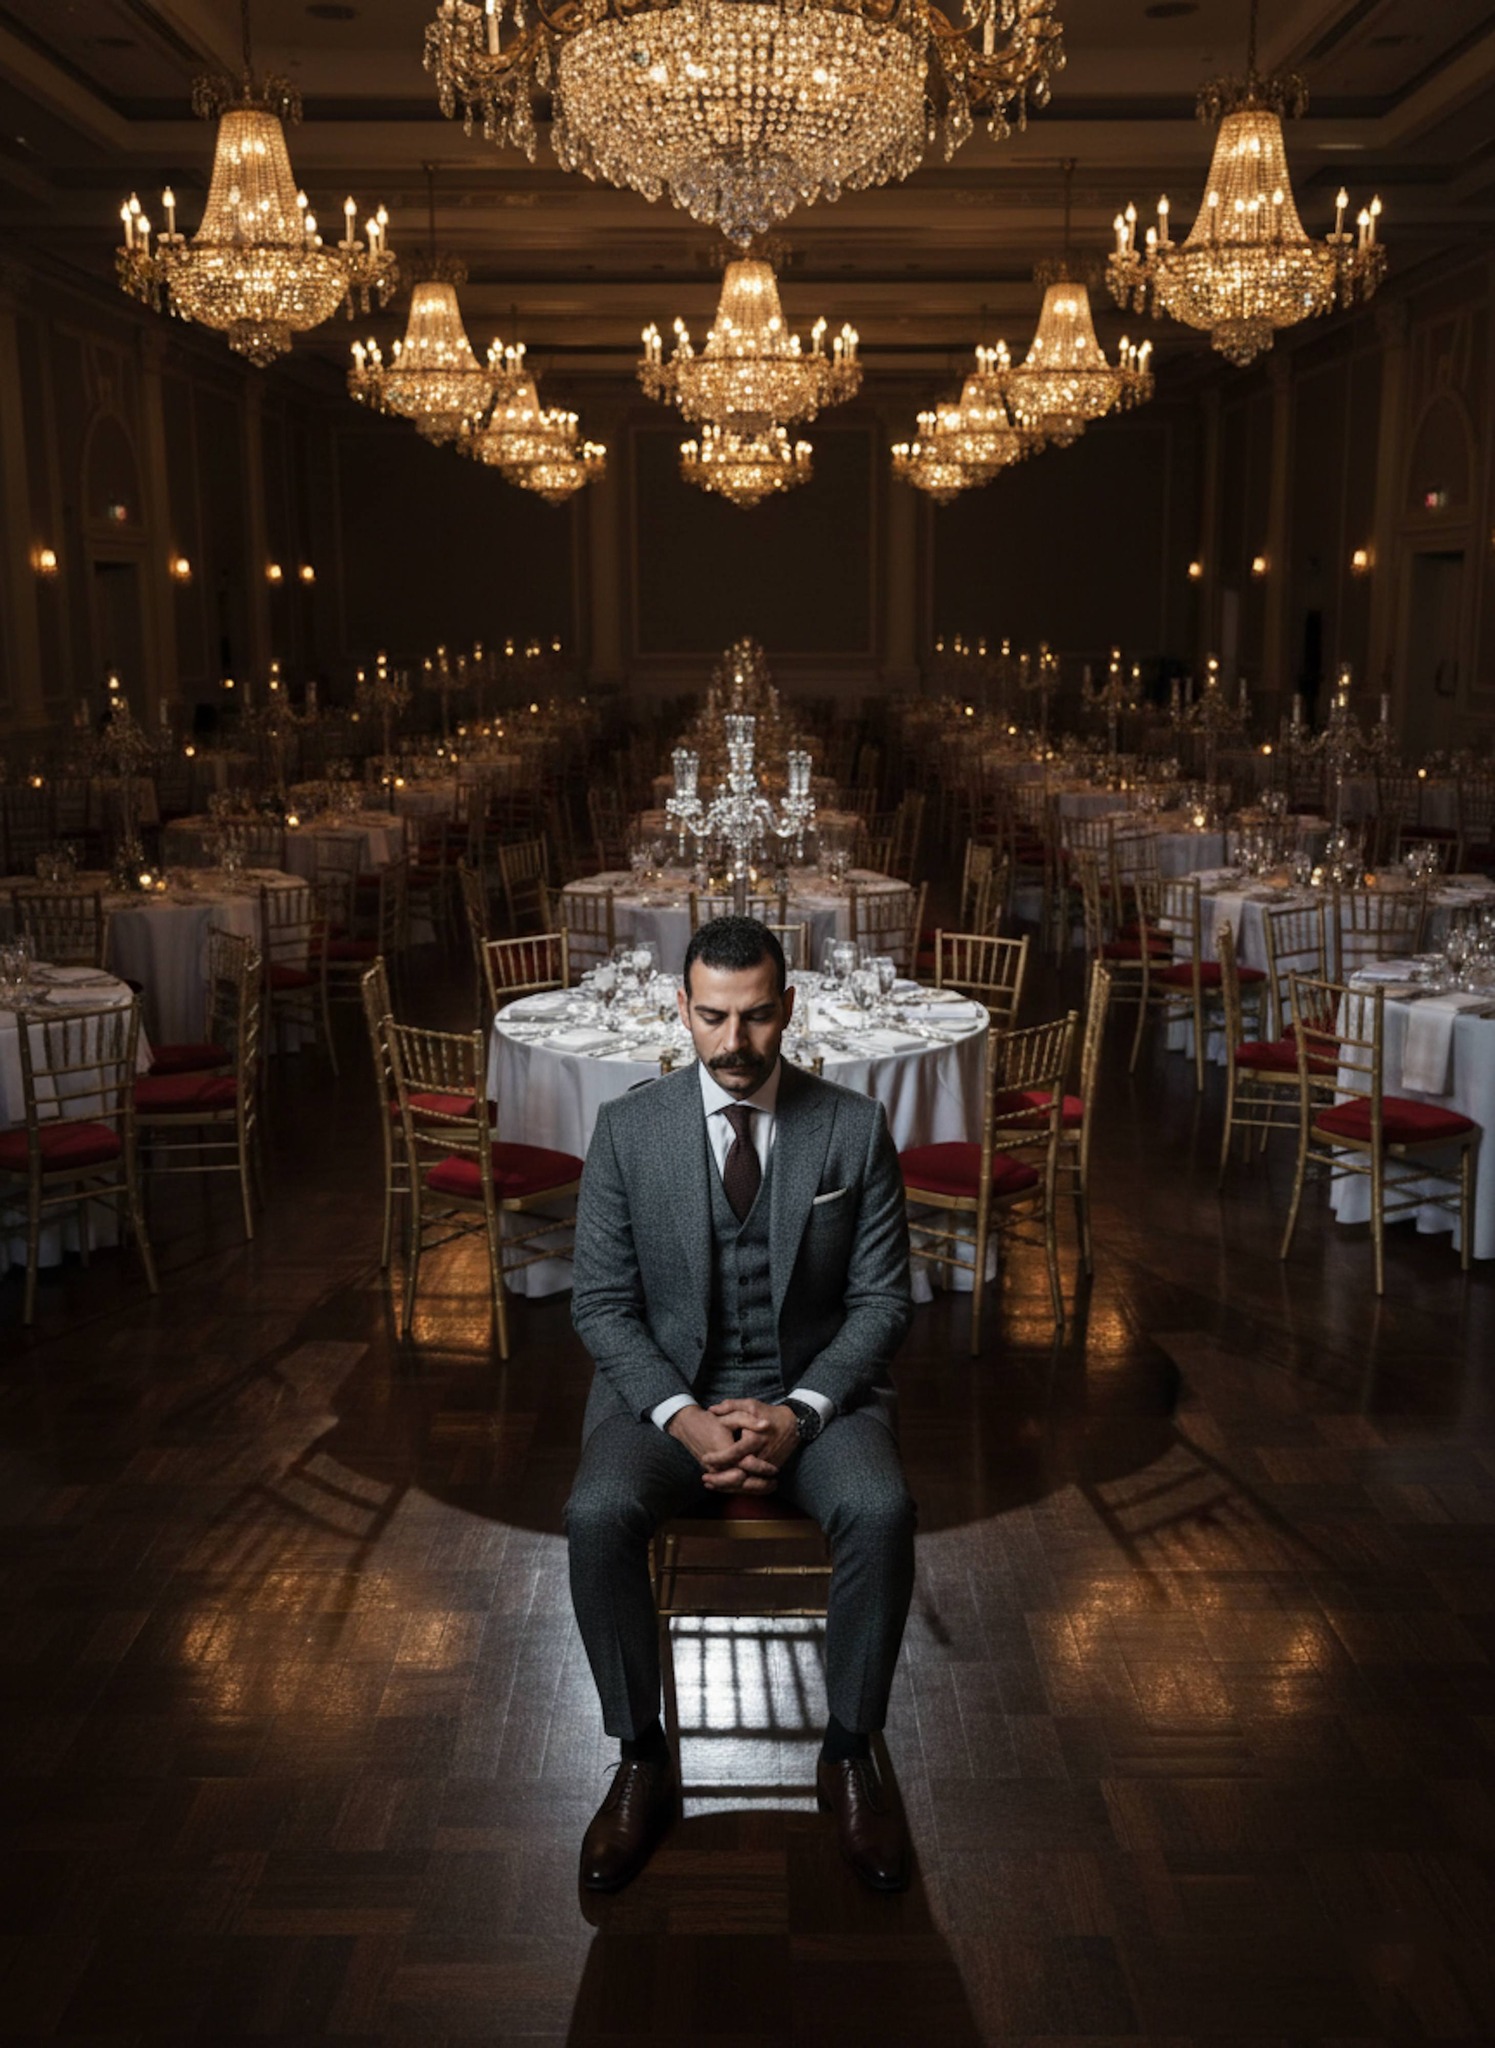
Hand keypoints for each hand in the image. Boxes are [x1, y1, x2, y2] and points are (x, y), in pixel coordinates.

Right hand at [664, 1404, 778, 1493]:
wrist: (689, 1426)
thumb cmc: (712, 1420)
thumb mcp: (732, 1416)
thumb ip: (750, 1420)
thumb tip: (767, 1424)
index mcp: (724, 1450)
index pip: (746, 1464)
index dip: (761, 1468)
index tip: (775, 1470)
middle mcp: (718, 1464)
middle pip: (741, 1481)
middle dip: (759, 1485)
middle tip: (775, 1483)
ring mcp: (713, 1471)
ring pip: (734, 1486)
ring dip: (752, 1489)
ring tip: (769, 1487)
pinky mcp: (712, 1473)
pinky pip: (727, 1486)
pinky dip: (741, 1489)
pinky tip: (754, 1489)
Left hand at [708, 1399, 799, 1480]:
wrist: (794, 1425)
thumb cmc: (769, 1413)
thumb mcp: (750, 1405)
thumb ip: (730, 1406)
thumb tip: (711, 1410)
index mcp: (754, 1439)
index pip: (733, 1453)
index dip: (718, 1458)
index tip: (705, 1458)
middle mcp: (761, 1455)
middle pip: (738, 1473)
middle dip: (720, 1479)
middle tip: (705, 1478)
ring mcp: (766, 1466)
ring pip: (745, 1482)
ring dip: (727, 1486)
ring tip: (711, 1484)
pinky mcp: (769, 1471)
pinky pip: (752, 1483)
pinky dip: (738, 1486)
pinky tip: (725, 1486)